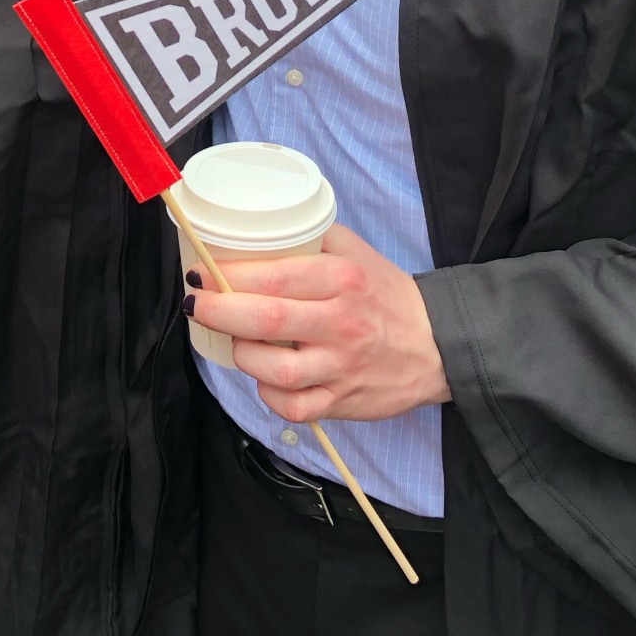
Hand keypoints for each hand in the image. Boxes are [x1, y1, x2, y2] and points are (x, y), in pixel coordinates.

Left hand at [186, 224, 450, 424]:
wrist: (437, 346)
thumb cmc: (388, 296)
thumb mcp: (358, 253)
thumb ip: (315, 238)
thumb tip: (259, 228)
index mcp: (344, 280)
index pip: (276, 276)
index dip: (230, 276)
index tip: (202, 272)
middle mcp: (342, 323)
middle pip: (267, 320)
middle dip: (220, 311)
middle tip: (198, 303)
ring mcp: (341, 367)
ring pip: (276, 369)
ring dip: (243, 354)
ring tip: (237, 341)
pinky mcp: (342, 402)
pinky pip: (294, 407)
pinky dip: (269, 395)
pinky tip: (266, 377)